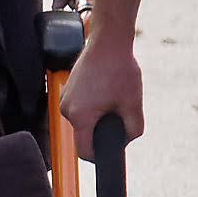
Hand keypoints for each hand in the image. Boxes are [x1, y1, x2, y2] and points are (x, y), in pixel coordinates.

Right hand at [64, 32, 144, 152]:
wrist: (108, 41)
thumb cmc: (119, 69)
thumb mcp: (133, 104)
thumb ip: (133, 130)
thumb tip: (126, 140)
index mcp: (80, 116)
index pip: (84, 151)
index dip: (99, 155)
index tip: (112, 149)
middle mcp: (66, 109)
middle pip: (83, 135)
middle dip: (101, 130)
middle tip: (118, 114)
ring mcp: (64, 97)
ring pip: (82, 120)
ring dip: (96, 117)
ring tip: (112, 99)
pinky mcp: (68, 88)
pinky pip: (79, 107)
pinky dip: (91, 105)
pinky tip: (105, 91)